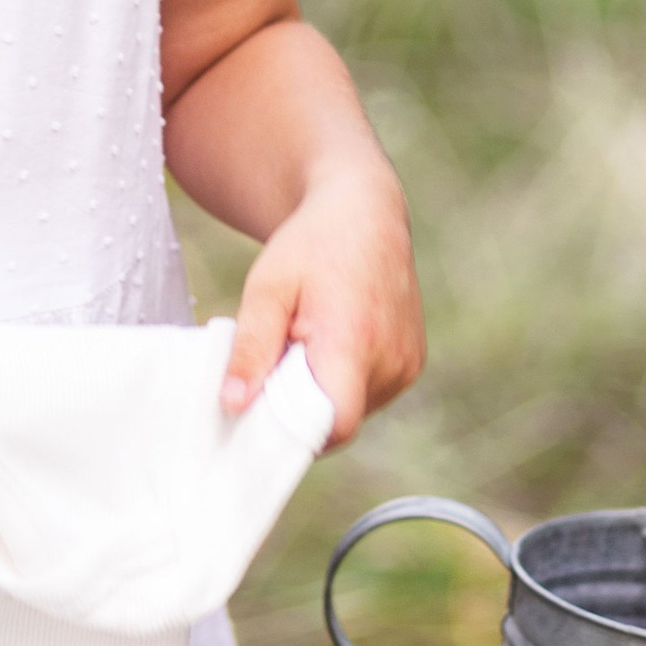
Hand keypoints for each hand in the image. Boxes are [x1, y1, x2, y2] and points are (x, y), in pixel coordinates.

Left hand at [222, 159, 423, 447]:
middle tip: (275, 363)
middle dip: (299, 407)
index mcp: (354, 341)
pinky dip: (343, 381)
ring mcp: (407, 364)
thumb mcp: (266, 289)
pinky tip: (330, 343)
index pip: (333, 425)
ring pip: (352, 410)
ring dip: (321, 393)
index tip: (262, 412)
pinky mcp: (412, 363)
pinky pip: (369, 395)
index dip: (294, 433)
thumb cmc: (310, 245)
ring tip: (305, 344)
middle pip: (337, 420)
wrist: (365, 212)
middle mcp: (392, 360)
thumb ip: (250, 349)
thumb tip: (234, 404)